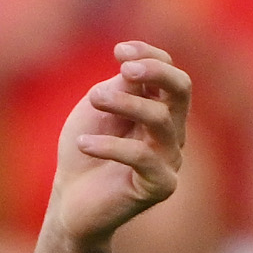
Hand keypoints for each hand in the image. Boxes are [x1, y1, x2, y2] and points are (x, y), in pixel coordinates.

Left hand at [48, 42, 188, 246]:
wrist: (70, 202)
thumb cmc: (84, 151)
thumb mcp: (97, 110)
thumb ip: (119, 87)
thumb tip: (134, 66)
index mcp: (161, 108)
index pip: (170, 72)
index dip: (150, 55)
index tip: (119, 50)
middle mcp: (173, 131)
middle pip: (181, 89)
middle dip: (155, 71)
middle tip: (123, 68)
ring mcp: (170, 159)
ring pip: (160, 119)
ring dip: (124, 103)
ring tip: (93, 100)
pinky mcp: (161, 185)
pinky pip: (142, 156)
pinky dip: (109, 145)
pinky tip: (83, 145)